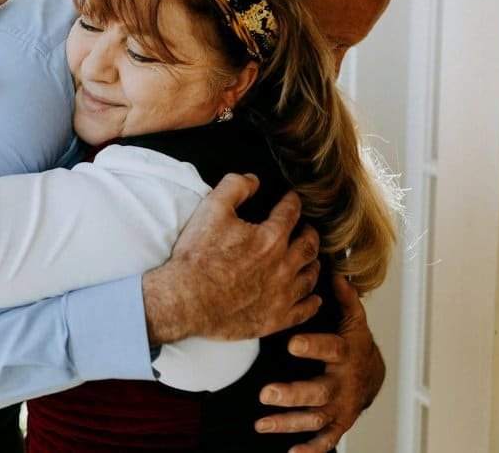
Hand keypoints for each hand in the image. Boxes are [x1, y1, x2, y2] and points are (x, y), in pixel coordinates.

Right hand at [142, 173, 321, 344]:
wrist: (186, 300)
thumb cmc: (197, 256)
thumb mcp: (211, 209)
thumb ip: (235, 187)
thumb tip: (253, 179)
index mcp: (270, 238)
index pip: (290, 213)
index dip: (292, 202)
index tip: (292, 199)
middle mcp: (283, 265)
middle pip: (308, 244)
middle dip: (309, 232)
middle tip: (305, 229)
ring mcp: (282, 294)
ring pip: (310, 276)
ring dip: (313, 264)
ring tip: (310, 259)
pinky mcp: (276, 318)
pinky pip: (305, 309)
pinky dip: (312, 301)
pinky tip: (312, 297)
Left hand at [253, 272, 384, 451]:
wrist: (372, 374)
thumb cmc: (351, 342)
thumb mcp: (352, 319)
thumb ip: (344, 298)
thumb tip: (335, 271)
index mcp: (345, 353)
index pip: (331, 348)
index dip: (314, 346)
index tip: (292, 343)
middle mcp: (344, 383)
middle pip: (319, 392)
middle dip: (293, 394)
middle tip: (265, 393)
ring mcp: (341, 407)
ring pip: (316, 419)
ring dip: (289, 424)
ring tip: (261, 424)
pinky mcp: (338, 425)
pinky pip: (326, 441)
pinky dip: (311, 450)